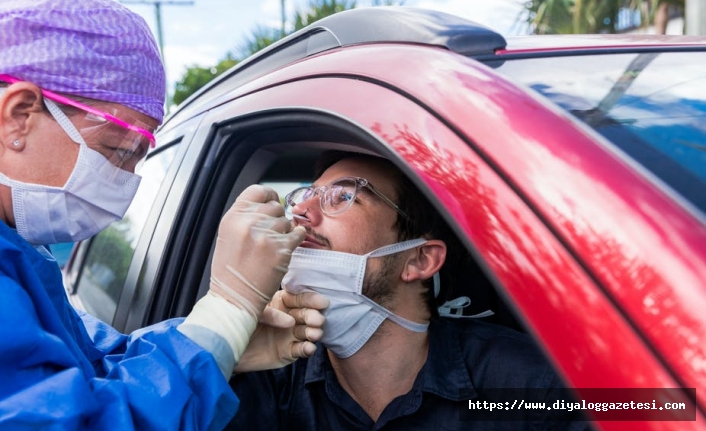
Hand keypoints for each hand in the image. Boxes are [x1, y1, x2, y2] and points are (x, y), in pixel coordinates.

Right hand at [209, 185, 305, 318]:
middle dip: (276, 218)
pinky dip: (297, 237)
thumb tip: (268, 203)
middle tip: (271, 233)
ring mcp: (266, 235)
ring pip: (287, 221)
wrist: (235, 297)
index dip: (269, 195)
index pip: (257, 191)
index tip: (273, 201)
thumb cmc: (230, 270)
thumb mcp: (229, 235)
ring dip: (285, 231)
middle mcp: (249, 222)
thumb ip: (245, 217)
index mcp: (233, 217)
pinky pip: (298, 234)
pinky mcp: (281, 249)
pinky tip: (290, 244)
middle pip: (275, 206)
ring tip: (274, 245)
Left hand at [234, 290, 328, 372]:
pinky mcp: (288, 352)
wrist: (226, 347)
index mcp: (281, 302)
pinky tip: (309, 348)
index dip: (311, 300)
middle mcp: (289, 317)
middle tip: (317, 320)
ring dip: (313, 333)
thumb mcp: (252, 310)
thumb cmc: (238, 321)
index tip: (322, 302)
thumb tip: (289, 320)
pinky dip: (306, 349)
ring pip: (306, 332)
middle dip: (313, 317)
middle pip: (306, 315)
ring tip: (314, 334)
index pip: (300, 298)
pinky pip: (300, 350)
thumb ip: (271, 314)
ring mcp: (290, 335)